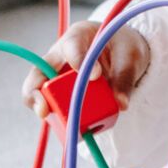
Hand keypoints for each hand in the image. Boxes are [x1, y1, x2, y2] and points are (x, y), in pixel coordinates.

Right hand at [38, 18, 152, 113]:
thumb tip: (121, 104)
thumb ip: (125, 77)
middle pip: (38, 73)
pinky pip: (55, 108)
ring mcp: (58, 77)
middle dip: (37, 93)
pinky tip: (72, 131)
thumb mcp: (130, 56)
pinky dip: (60, 120)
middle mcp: (60, 57)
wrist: (123, 52)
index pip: (71, 46)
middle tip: (45, 110)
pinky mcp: (63, 94)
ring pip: (41, 93)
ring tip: (61, 124)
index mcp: (78, 36)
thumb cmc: (123, 47)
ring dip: (46, 109)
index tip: (96, 76)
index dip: (78, 60)